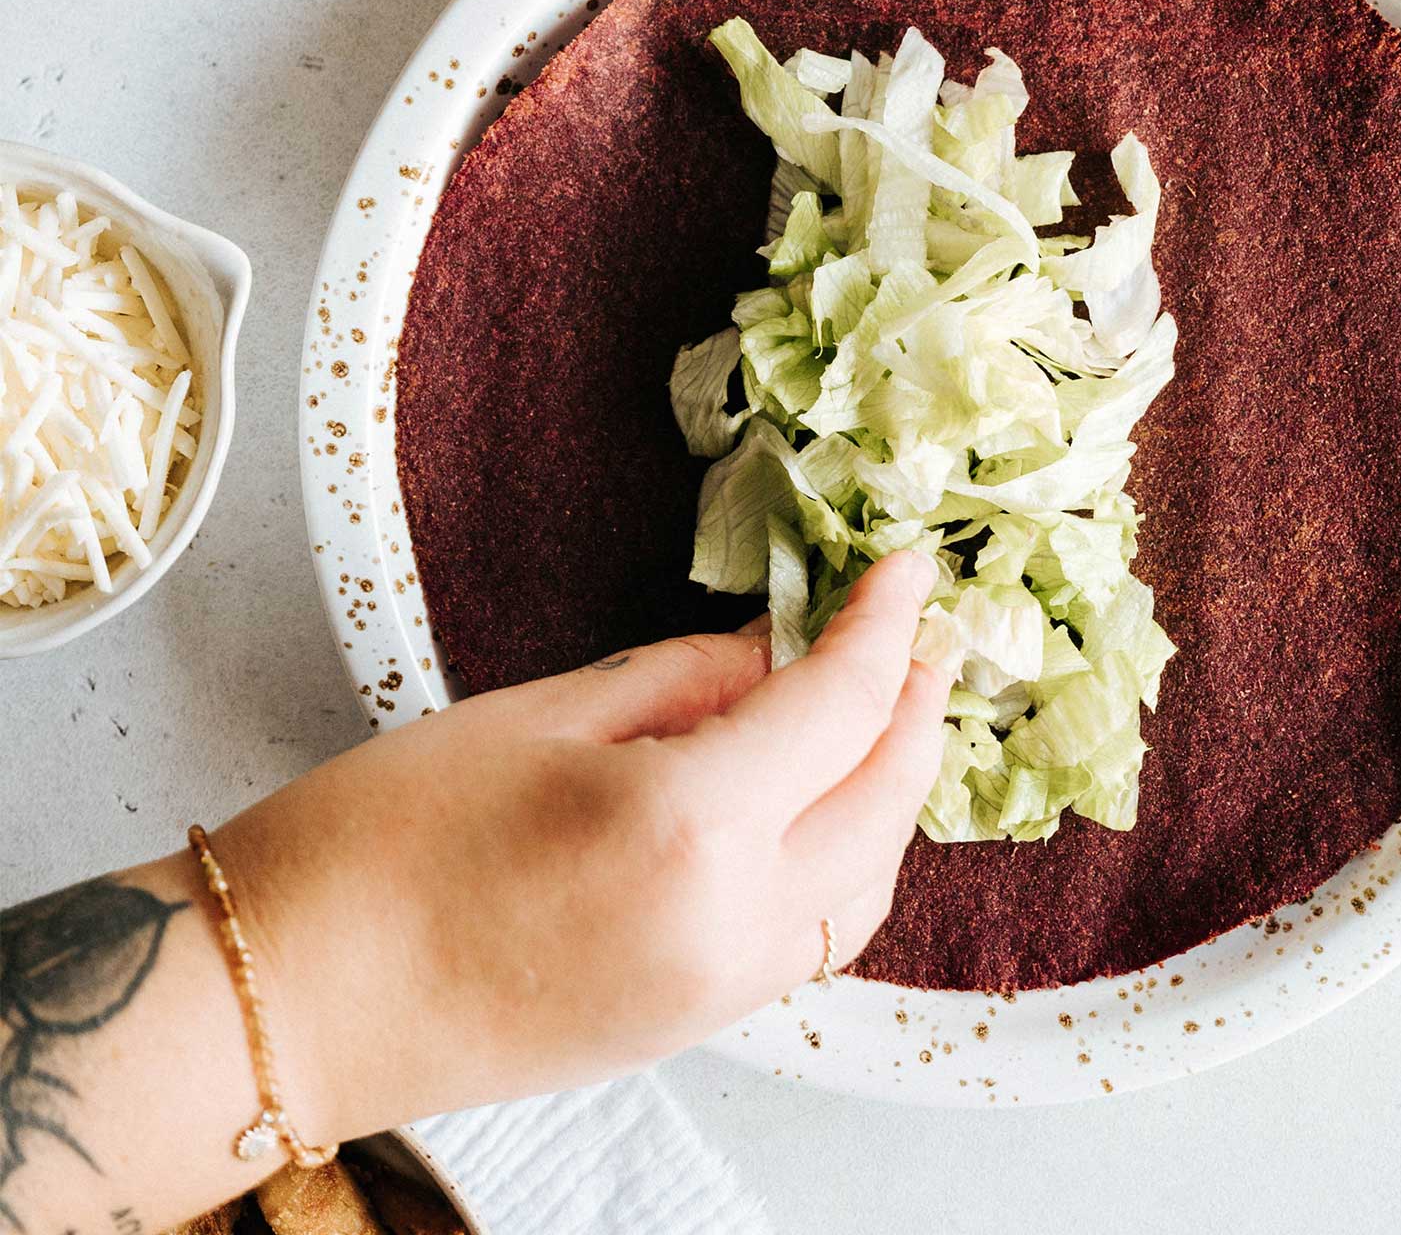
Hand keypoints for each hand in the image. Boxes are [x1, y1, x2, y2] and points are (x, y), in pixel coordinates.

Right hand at [216, 551, 945, 1140]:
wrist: (289, 1004)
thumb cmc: (382, 838)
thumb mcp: (544, 715)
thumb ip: (688, 677)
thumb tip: (777, 644)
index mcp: (691, 825)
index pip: (841, 704)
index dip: (885, 623)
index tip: (907, 568)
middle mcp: (732, 923)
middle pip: (885, 801)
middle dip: (917, 706)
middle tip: (919, 632)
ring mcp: (721, 990)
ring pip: (869, 881)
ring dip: (894, 789)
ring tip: (884, 709)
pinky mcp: (696, 1025)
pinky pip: (816, 933)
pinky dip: (847, 856)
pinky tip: (824, 799)